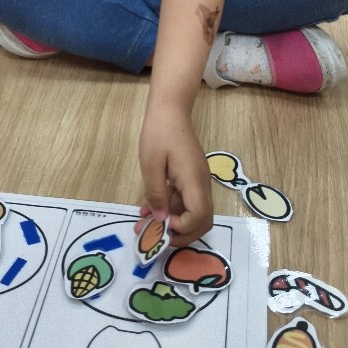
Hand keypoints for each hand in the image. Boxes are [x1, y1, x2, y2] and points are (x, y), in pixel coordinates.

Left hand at [137, 104, 213, 246]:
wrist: (170, 110)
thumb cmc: (159, 133)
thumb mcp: (151, 164)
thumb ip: (156, 193)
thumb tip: (160, 219)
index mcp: (193, 180)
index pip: (200, 215)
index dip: (183, 227)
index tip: (162, 224)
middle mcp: (201, 184)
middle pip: (203, 220)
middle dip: (182, 234)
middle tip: (157, 237)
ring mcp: (197, 181)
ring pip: (193, 213)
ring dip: (172, 223)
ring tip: (145, 226)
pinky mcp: (191, 179)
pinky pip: (185, 201)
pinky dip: (170, 209)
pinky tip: (149, 210)